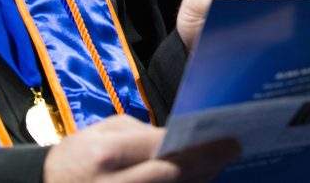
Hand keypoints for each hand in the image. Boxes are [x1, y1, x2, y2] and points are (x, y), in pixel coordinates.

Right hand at [43, 115, 239, 182]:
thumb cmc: (79, 154)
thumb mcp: (103, 131)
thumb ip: (141, 133)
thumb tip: (179, 138)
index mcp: (105, 154)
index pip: (161, 150)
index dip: (197, 146)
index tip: (226, 139)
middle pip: (171, 177)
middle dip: (205, 164)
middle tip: (231, 151)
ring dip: (197, 181)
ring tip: (216, 165)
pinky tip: (195, 180)